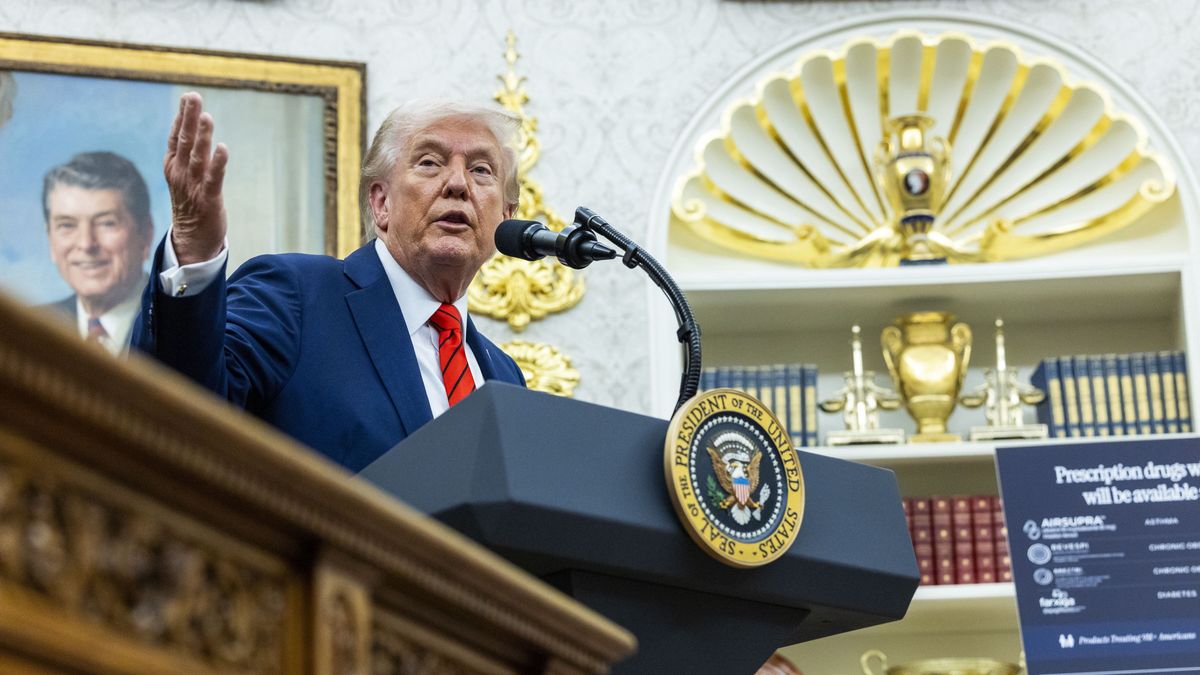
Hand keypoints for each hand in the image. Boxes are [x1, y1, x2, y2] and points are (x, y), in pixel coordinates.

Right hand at [165, 92, 228, 264]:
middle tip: (193, 97)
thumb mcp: (183, 176)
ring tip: (207, 116)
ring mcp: (193, 186)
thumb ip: (186, 154)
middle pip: (184, 141)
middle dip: (190, 118)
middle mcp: (180, 174)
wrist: (191, 240)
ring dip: (202, 136)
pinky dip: (218, 163)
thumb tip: (191, 128)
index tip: (188, 97)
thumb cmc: (190, 204)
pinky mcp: (209, 199)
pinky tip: (222, 147)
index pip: (176, 137)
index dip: (182, 117)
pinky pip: (214, 178)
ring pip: (198, 157)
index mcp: (173, 167)